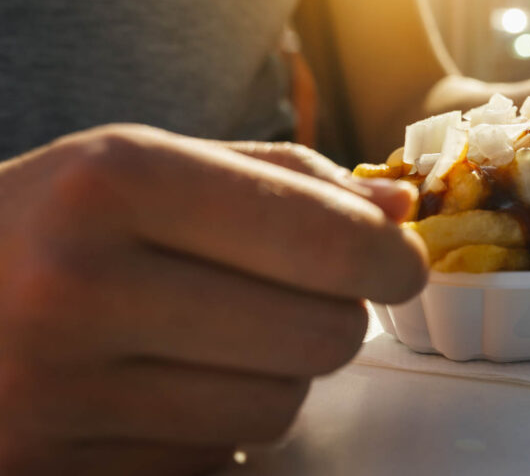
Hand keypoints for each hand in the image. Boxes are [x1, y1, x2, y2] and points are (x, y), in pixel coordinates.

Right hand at [0, 125, 427, 474]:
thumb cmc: (50, 221)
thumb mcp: (146, 163)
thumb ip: (282, 177)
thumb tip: (399, 217)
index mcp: (115, 184)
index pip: (324, 241)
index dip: (389, 259)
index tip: (398, 263)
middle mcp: (79, 288)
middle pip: (322, 335)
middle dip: (336, 315)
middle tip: (301, 296)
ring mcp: (57, 395)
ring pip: (279, 408)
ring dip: (275, 373)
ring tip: (210, 337)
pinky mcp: (55, 469)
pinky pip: (215, 458)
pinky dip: (214, 425)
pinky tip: (159, 384)